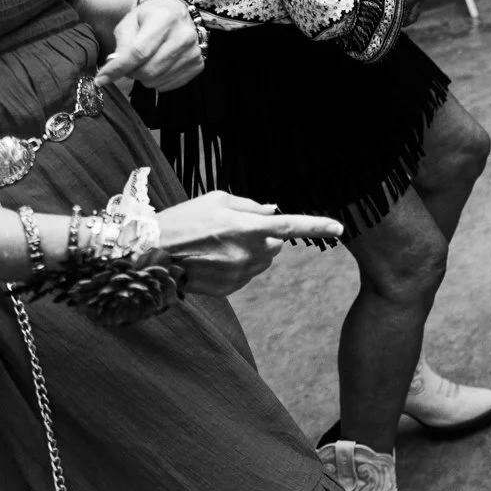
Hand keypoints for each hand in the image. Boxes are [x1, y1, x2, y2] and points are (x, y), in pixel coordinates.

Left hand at [97, 0, 202, 90]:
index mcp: (165, 19)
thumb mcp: (129, 22)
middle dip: (130, 73)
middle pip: (148, 70)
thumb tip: (112, 69)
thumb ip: (121, 44)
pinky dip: (157, 81)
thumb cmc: (149, 17)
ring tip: (144, 63)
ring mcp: (194, 51)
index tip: (100, 79)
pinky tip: (158, 66)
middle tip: (128, 65)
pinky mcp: (198, 64)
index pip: (138, 52)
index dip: (118, 68)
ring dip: (143, 77)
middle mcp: (184, 35)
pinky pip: (168, 85)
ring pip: (156, 80)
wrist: (177, 12)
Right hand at [157, 191, 342, 295]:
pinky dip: (237, 267)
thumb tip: (273, 211)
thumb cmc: (184, 220)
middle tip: (234, 231)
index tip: (340, 227)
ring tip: (217, 245)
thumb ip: (250, 206)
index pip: (291, 227)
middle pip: (275, 245)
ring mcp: (239, 274)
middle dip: (264, 238)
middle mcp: (248, 253)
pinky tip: (212, 260)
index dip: (317, 226)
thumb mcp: (217, 200)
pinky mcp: (230, 289)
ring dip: (250, 252)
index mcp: (247, 227)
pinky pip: (246, 275)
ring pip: (261, 261)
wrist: (151, 254)